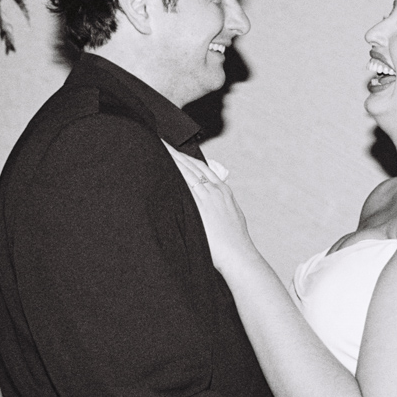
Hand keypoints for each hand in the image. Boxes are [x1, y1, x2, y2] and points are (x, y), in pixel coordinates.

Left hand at [170, 152, 255, 275]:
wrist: (239, 255)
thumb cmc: (235, 242)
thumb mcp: (232, 217)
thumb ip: (222, 207)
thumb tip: (214, 206)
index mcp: (223, 191)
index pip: (202, 168)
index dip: (186, 158)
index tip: (175, 151)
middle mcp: (216, 190)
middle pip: (192, 165)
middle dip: (176, 153)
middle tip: (160, 142)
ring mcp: (208, 197)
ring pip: (186, 171)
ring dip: (172, 159)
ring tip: (158, 148)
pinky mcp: (200, 207)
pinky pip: (184, 184)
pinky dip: (174, 173)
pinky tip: (163, 167)